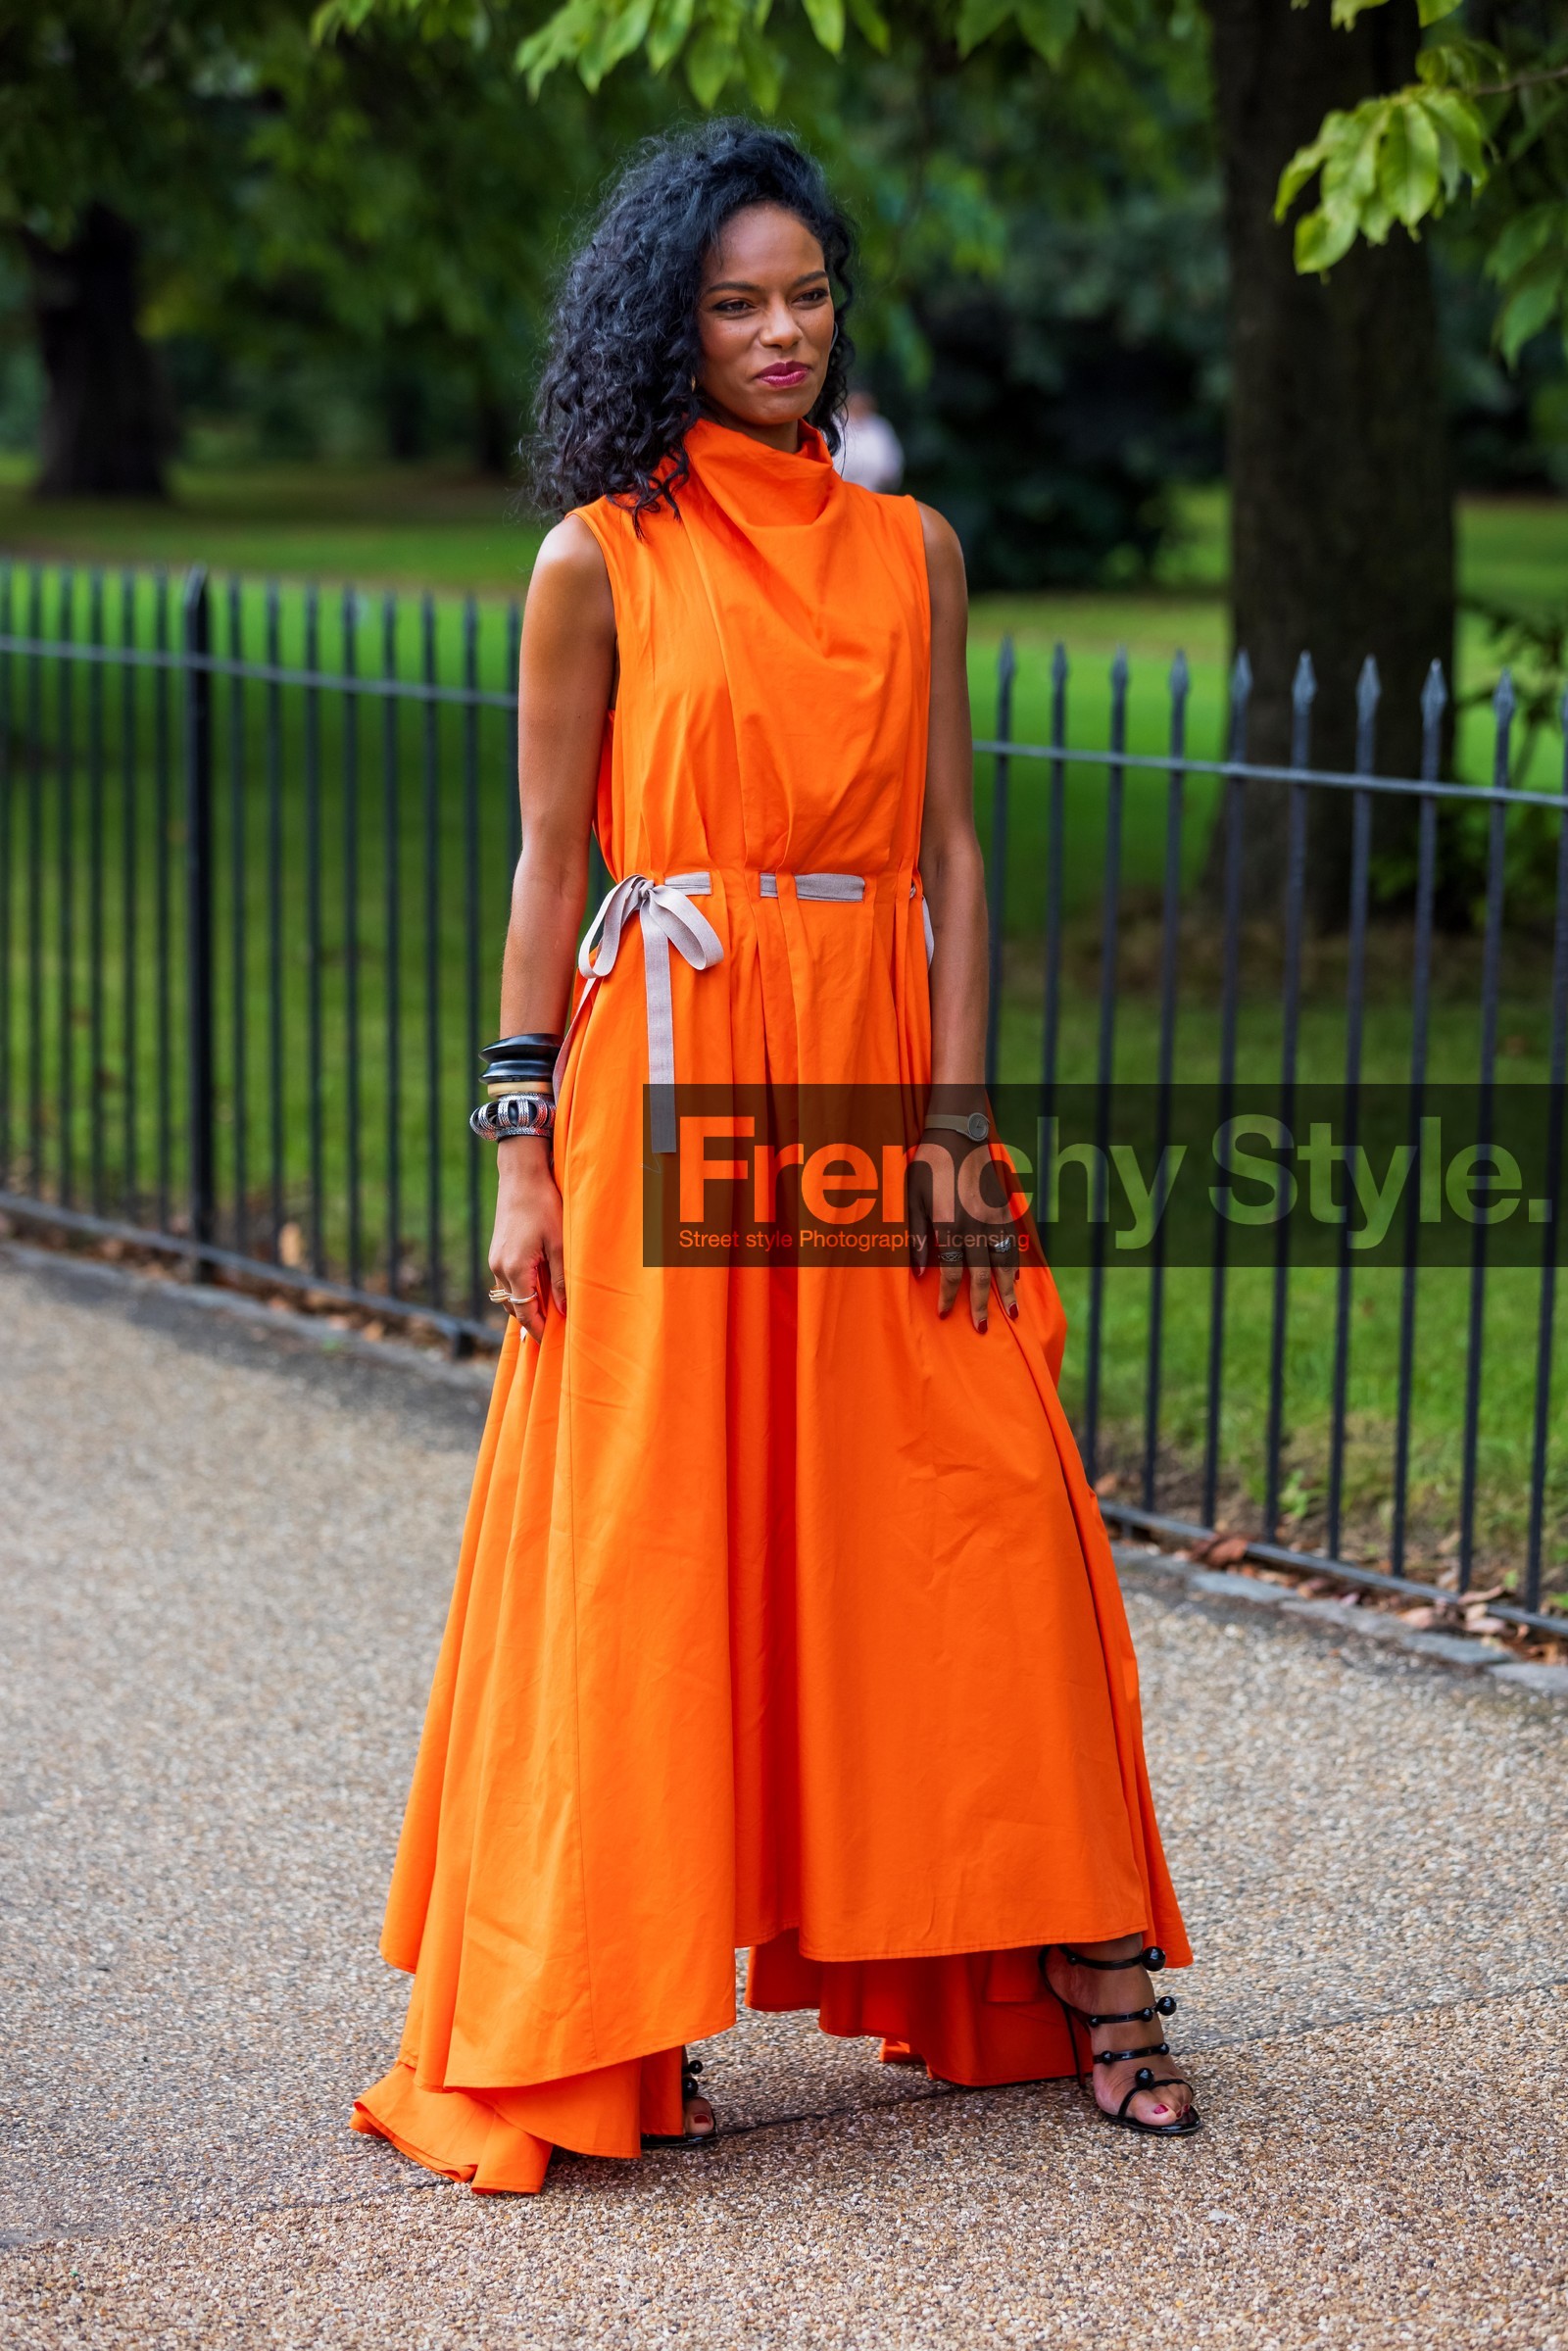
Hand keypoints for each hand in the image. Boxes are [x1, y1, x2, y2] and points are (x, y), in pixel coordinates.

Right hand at [489, 1137, 565, 1342]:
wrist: (521, 1176)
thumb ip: (560, 1280)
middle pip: (514, 1307)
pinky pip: (506, 1281)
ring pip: (508, 1295)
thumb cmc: (544, 1206)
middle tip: (554, 1332)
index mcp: (515, 1268)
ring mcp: (495, 1259)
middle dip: (532, 1321)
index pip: (525, 1312)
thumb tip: (564, 1311)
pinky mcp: (497, 1251)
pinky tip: (538, 1288)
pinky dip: (520, 1290)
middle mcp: (499, 1267)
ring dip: (525, 1306)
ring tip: (548, 1313)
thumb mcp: (560, 1244)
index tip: (551, 1344)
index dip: (538, 1331)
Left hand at [908, 1126, 1020, 1333]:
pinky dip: (1015, 1265)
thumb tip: (920, 1272)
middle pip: (981, 1274)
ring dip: (1007, 1291)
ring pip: (1004, 1263)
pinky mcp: (1004, 1210)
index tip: (943, 1313)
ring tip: (1011, 1314)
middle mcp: (975, 1226)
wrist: (959, 1134)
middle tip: (982, 1329)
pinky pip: (1013, 1244)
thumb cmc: (928, 1165)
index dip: (948, 1295)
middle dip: (982, 1305)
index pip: (951, 1271)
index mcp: (950, 1224)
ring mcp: (994, 1218)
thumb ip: (917, 1237)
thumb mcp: (913, 1199)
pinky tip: (1015, 1280)